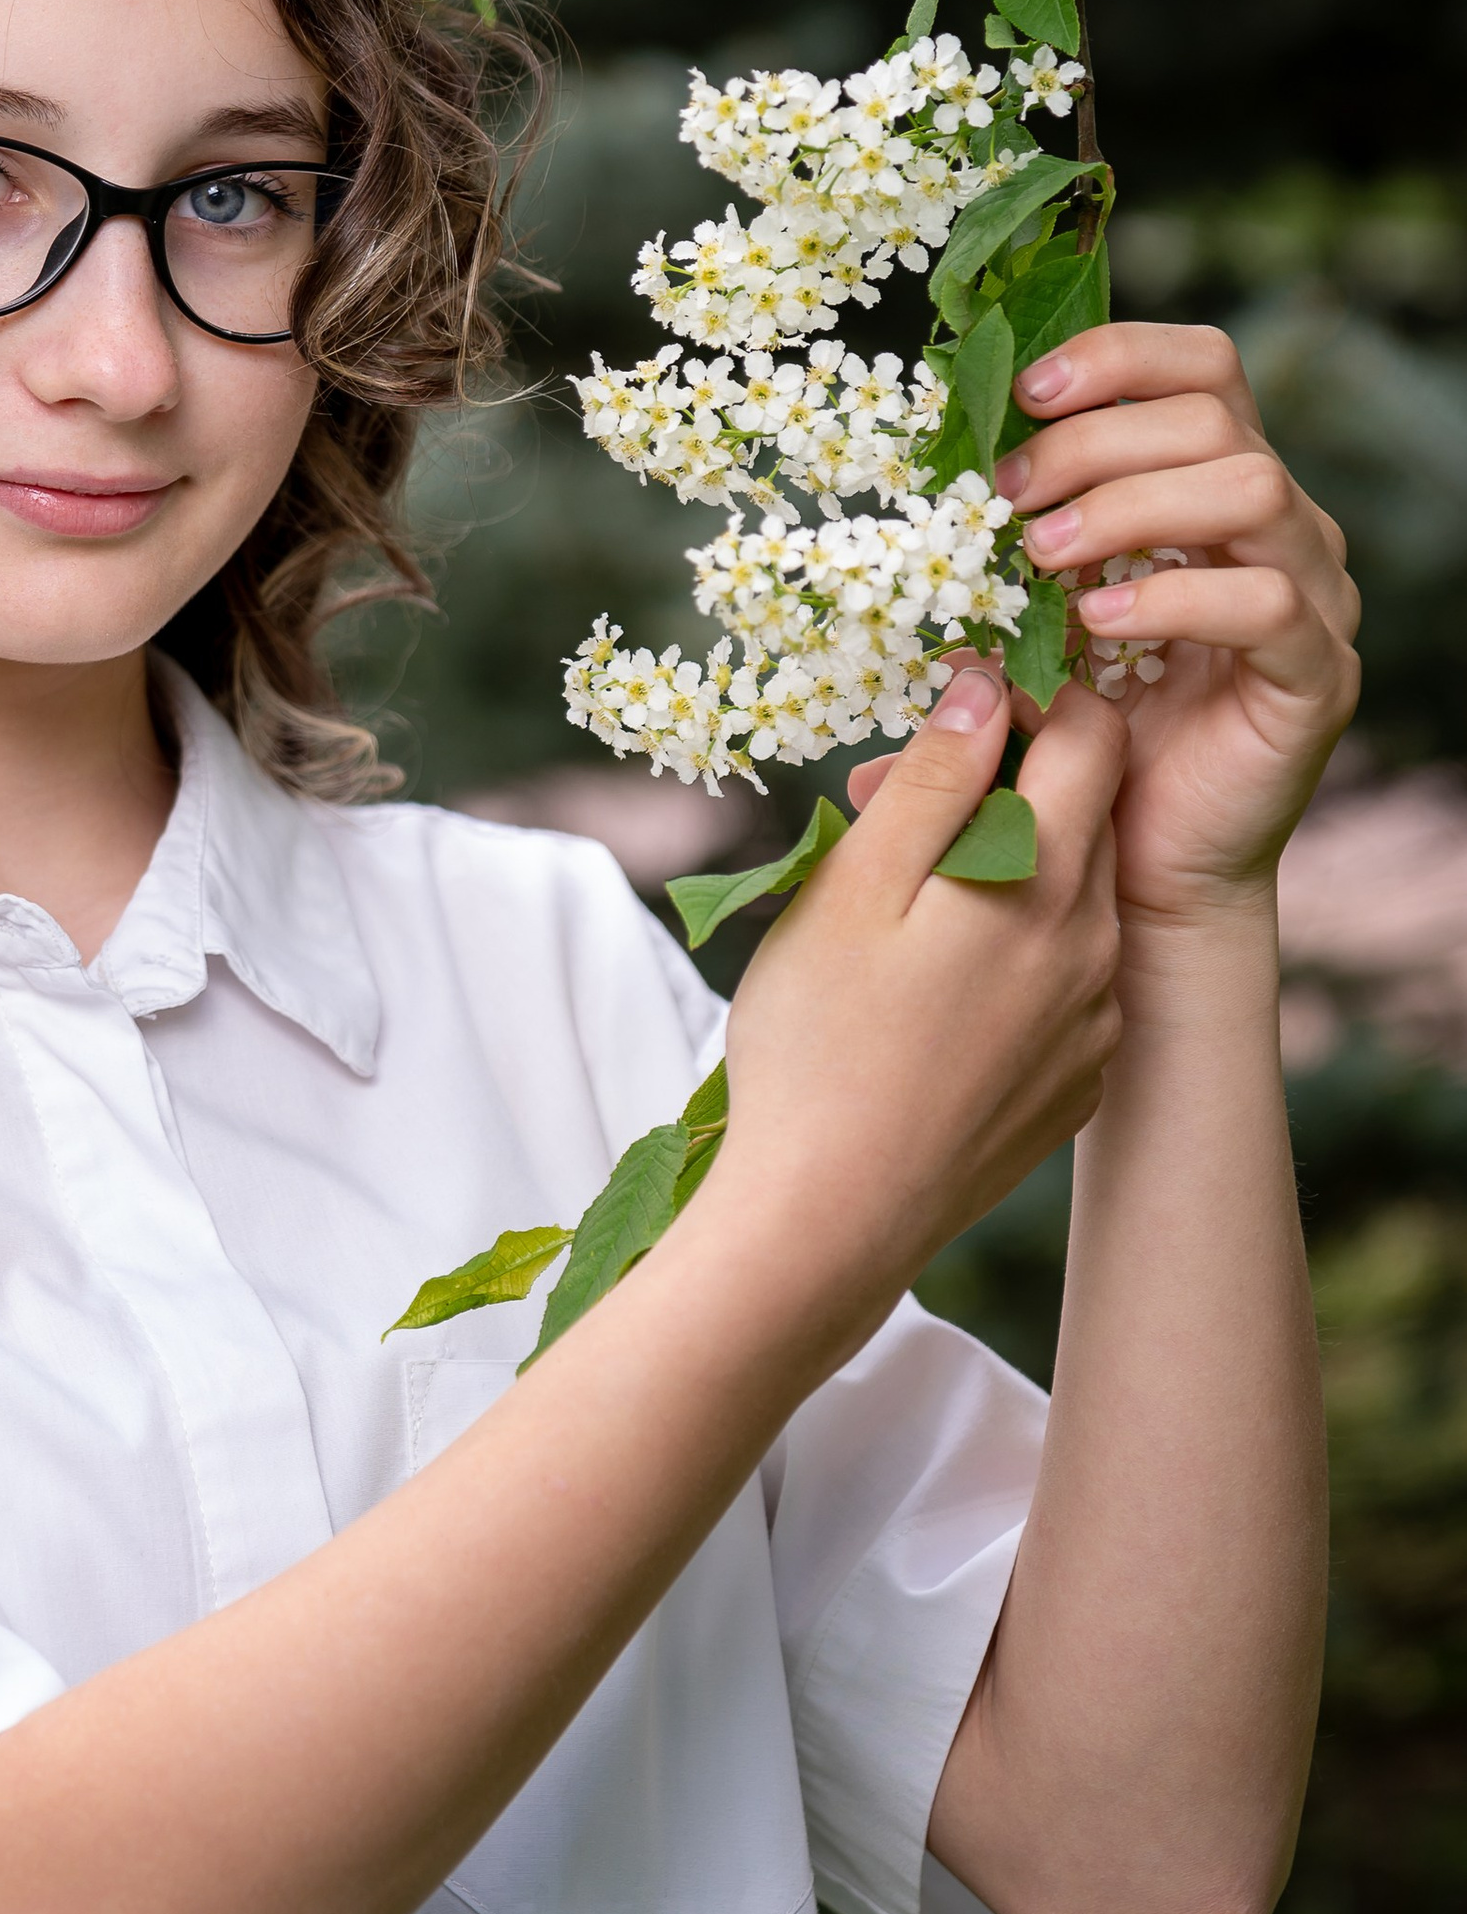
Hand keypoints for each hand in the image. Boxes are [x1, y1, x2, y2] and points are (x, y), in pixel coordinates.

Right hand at [715, 661, 1127, 1324]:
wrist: (828, 1223)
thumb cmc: (817, 1048)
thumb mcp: (853, 888)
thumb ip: (933, 780)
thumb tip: (987, 690)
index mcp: (1046, 884)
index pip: (1091, 737)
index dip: (1032, 694)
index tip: (957, 700)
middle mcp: (1096, 948)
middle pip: (1089, 813)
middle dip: (1007, 780)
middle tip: (897, 800)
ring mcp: (1094, 1023)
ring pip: (1073, 898)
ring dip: (1009, 867)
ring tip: (903, 900)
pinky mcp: (1076, 1081)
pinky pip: (1066, 980)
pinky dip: (1016, 950)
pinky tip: (935, 985)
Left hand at [993, 323, 1361, 926]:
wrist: (1130, 867)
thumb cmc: (1077, 733)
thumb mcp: (1026, 621)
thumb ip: (997, 553)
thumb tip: (916, 492)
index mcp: (1212, 486)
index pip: (1201, 366)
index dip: (1115, 358)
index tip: (1021, 393)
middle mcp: (1277, 525)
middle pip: (1212, 417)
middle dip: (1092, 442)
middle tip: (1003, 498)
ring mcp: (1310, 595)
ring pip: (1252, 487)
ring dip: (1130, 505)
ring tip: (1041, 559)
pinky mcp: (1315, 674)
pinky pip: (1267, 601)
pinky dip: (1172, 598)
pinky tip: (1096, 625)